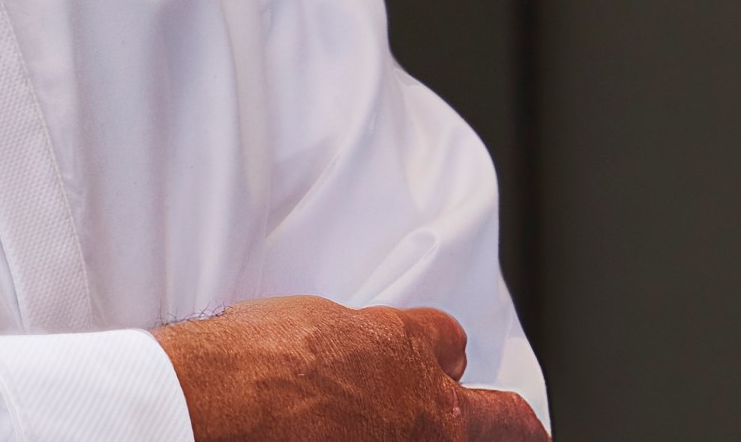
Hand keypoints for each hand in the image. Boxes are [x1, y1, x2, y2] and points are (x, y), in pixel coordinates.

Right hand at [154, 296, 547, 440]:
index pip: (452, 339)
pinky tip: (353, 434)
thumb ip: (358, 341)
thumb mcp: (316, 321)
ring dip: (440, 434)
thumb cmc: (258, 352)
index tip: (441, 358)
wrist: (228, 397)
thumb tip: (359, 355)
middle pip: (504, 419)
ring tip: (423, 429)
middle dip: (515, 424)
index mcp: (404, 347)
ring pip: (455, 439)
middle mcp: (425, 407)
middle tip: (523, 430)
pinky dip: (385, 441)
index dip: (442, 349)